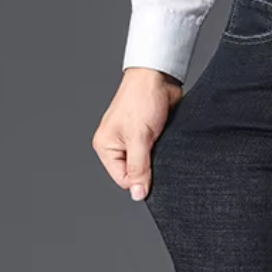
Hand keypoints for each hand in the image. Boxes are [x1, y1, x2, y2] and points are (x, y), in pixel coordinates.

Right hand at [92, 68, 182, 200]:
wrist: (158, 77)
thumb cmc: (142, 99)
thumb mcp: (139, 137)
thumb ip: (139, 168)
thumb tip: (138, 195)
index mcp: (106, 147)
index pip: (123, 180)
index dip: (140, 180)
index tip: (152, 169)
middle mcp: (117, 147)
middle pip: (135, 176)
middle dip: (149, 171)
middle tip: (157, 154)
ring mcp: (132, 144)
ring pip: (147, 168)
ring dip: (157, 162)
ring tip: (160, 146)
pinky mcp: (148, 140)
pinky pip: (156, 158)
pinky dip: (163, 155)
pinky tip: (166, 145)